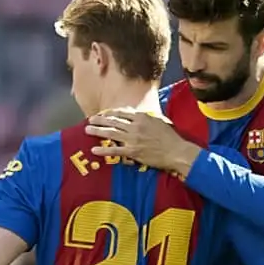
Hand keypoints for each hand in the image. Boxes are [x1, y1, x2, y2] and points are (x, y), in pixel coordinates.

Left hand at [84, 108, 199, 175]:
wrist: (176, 151)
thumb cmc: (170, 137)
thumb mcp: (159, 121)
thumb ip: (146, 118)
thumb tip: (137, 115)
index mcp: (142, 117)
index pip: (122, 113)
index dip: (111, 113)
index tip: (103, 113)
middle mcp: (135, 126)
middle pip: (113, 121)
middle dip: (100, 120)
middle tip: (90, 119)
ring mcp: (133, 139)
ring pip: (111, 133)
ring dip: (97, 131)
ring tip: (87, 130)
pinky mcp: (133, 152)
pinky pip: (115, 150)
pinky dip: (103, 150)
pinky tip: (94, 149)